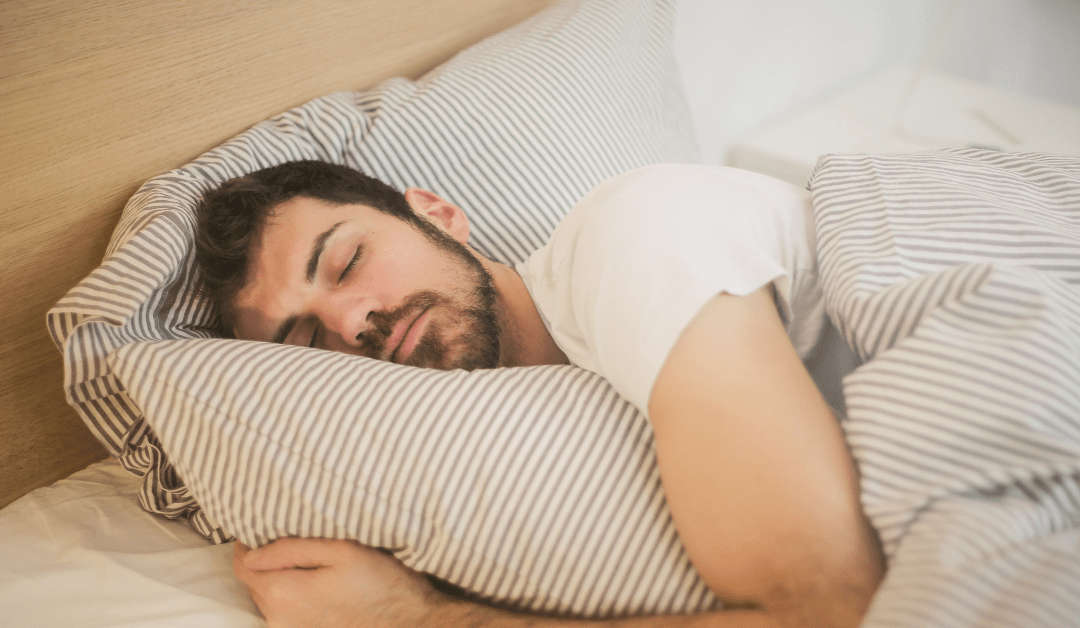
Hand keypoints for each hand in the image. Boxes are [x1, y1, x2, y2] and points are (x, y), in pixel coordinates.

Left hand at [233, 538, 441, 627]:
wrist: (412, 622)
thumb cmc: (380, 582)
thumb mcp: (341, 550)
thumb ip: (291, 549)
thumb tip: (252, 552)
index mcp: (283, 593)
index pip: (243, 565)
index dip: (248, 543)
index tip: (264, 527)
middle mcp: (279, 619)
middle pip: (254, 583)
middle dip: (265, 560)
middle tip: (289, 539)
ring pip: (269, 599)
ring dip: (278, 579)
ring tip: (305, 561)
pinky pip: (285, 613)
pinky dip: (291, 596)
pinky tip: (315, 584)